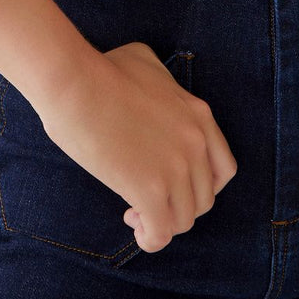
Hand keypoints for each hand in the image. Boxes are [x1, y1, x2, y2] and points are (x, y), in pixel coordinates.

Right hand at [36, 39, 236, 253]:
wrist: (75, 84)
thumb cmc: (100, 69)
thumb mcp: (145, 60)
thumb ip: (162, 79)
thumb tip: (152, 86)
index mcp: (198, 115)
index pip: (223, 168)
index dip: (202, 184)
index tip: (177, 185)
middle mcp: (195, 145)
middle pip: (203, 198)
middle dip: (178, 204)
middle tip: (149, 200)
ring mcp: (176, 169)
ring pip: (184, 219)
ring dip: (162, 221)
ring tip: (135, 214)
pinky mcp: (151, 191)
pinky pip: (161, 233)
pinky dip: (151, 239)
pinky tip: (134, 228)